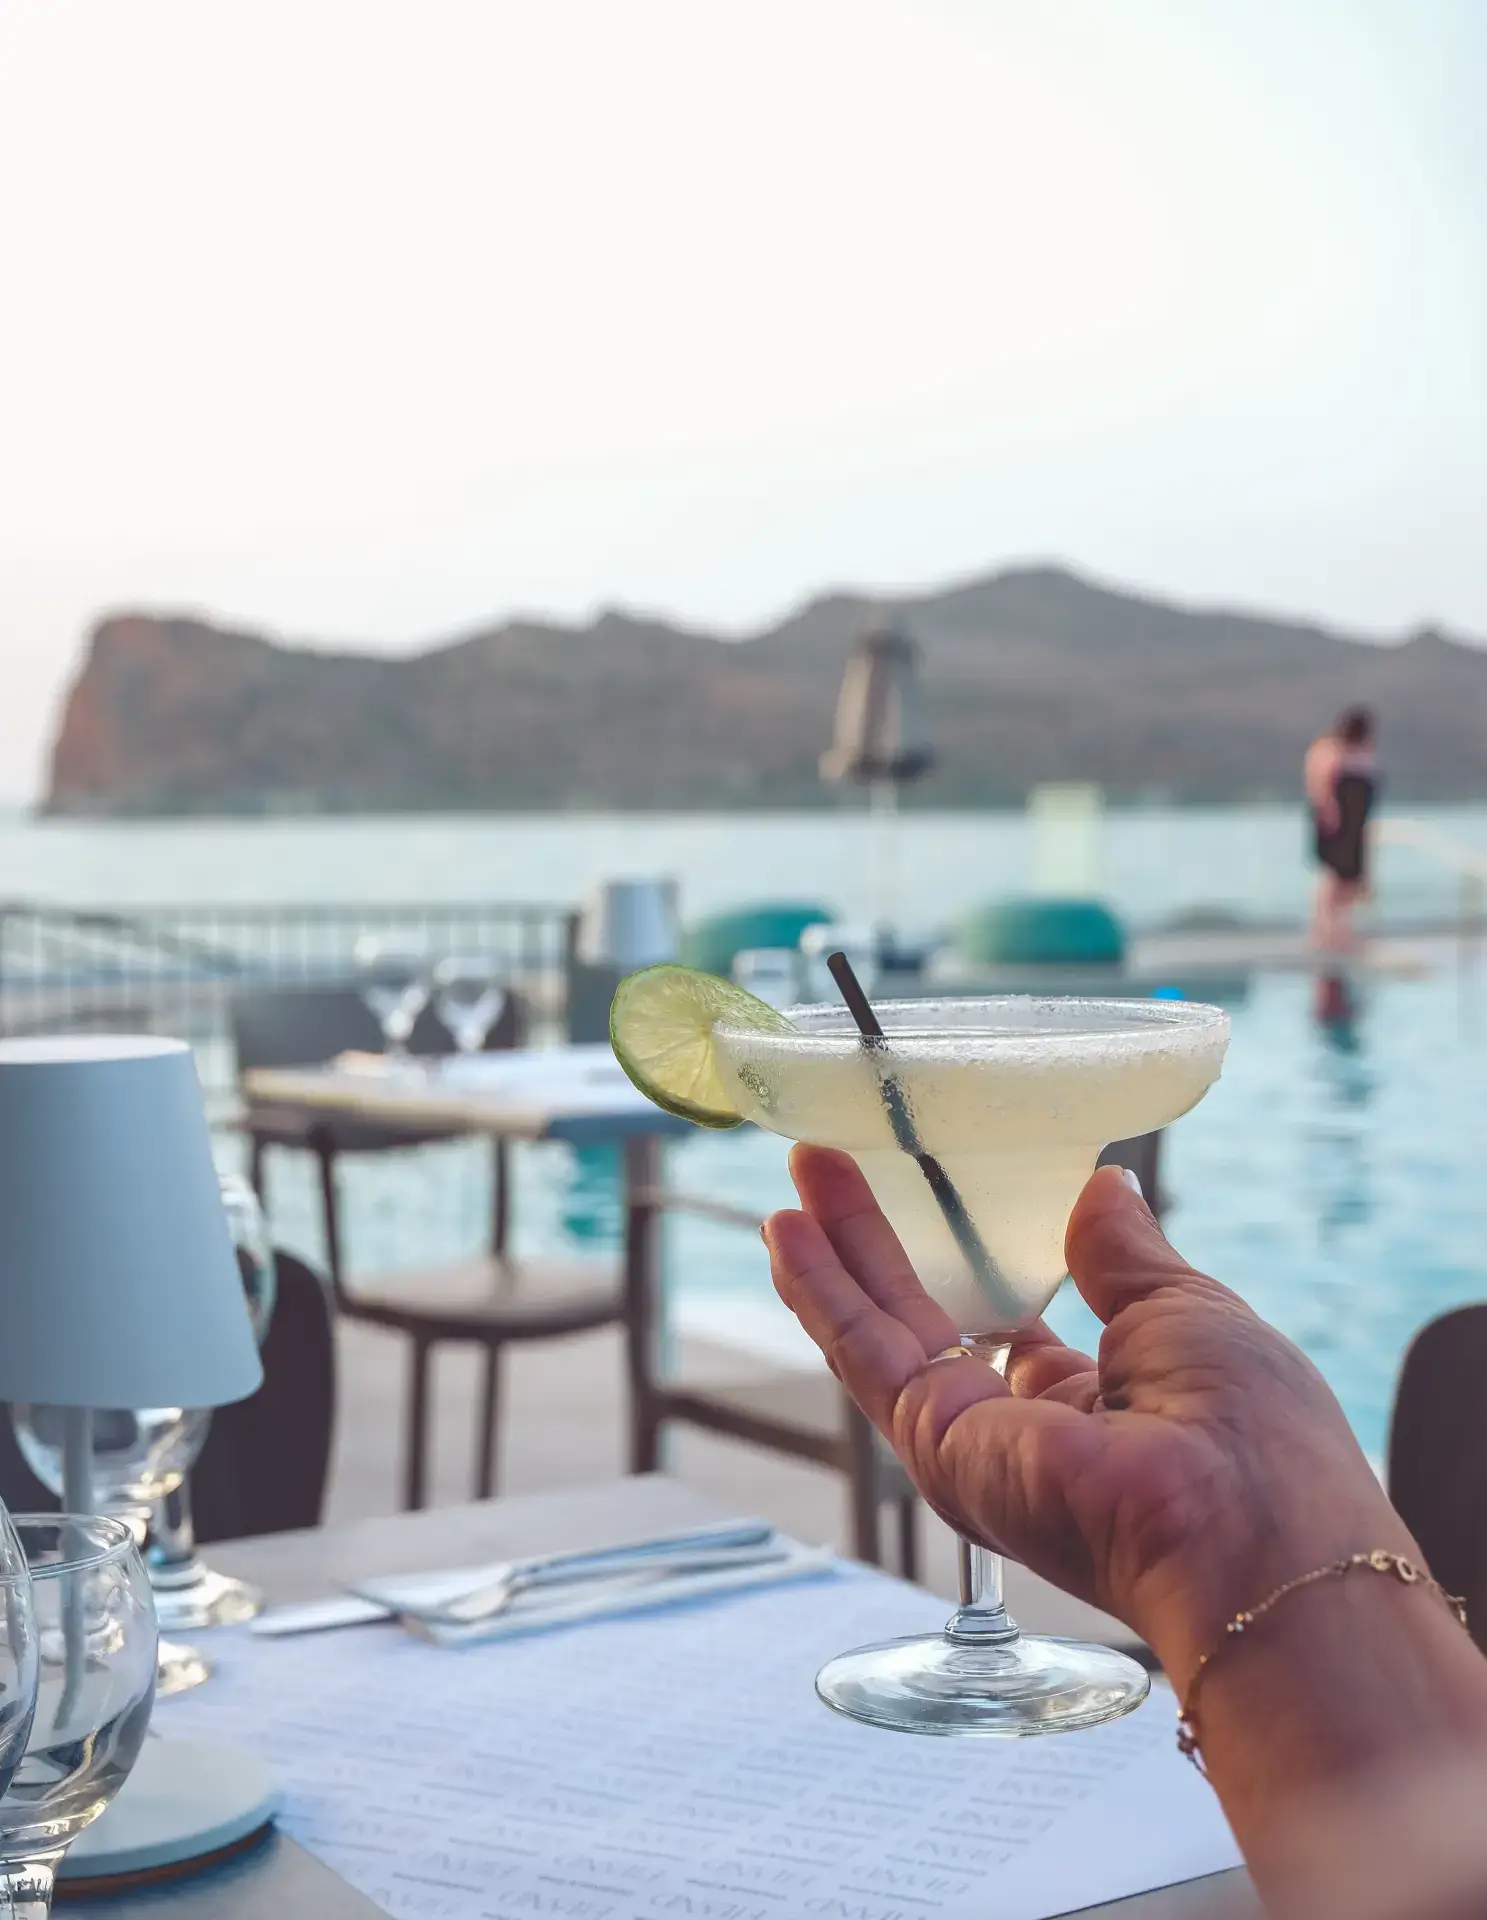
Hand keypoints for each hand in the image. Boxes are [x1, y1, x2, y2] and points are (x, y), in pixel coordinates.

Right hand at [763, 1146, 1409, 1679]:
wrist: (1248, 1530)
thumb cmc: (1252, 1431)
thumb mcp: (1186, 1313)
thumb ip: (1125, 1256)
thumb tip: (1103, 1185)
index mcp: (1091, 1405)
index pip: (1005, 1327)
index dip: (964, 1258)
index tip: (935, 1194)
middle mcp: (1016, 1431)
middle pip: (924, 1316)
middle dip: (876, 1239)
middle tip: (832, 1163)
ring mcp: (968, 1442)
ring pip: (879, 1330)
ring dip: (834, 1251)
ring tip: (798, 1173)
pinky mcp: (935, 1443)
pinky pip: (863, 1352)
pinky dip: (821, 1288)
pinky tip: (787, 1231)